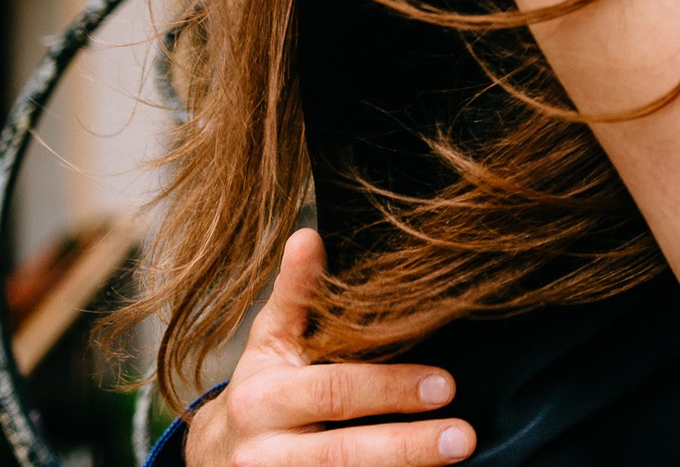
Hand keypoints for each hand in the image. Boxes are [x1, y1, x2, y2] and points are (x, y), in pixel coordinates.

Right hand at [182, 228, 474, 466]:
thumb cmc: (258, 391)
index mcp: (264, 399)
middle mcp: (266, 452)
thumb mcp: (269, 343)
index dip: (390, 389)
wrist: (214, 461)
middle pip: (342, 454)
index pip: (335, 391)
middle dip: (408, 446)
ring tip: (456, 458)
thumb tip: (309, 236)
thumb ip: (295, 296)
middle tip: (464, 436)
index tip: (446, 386)